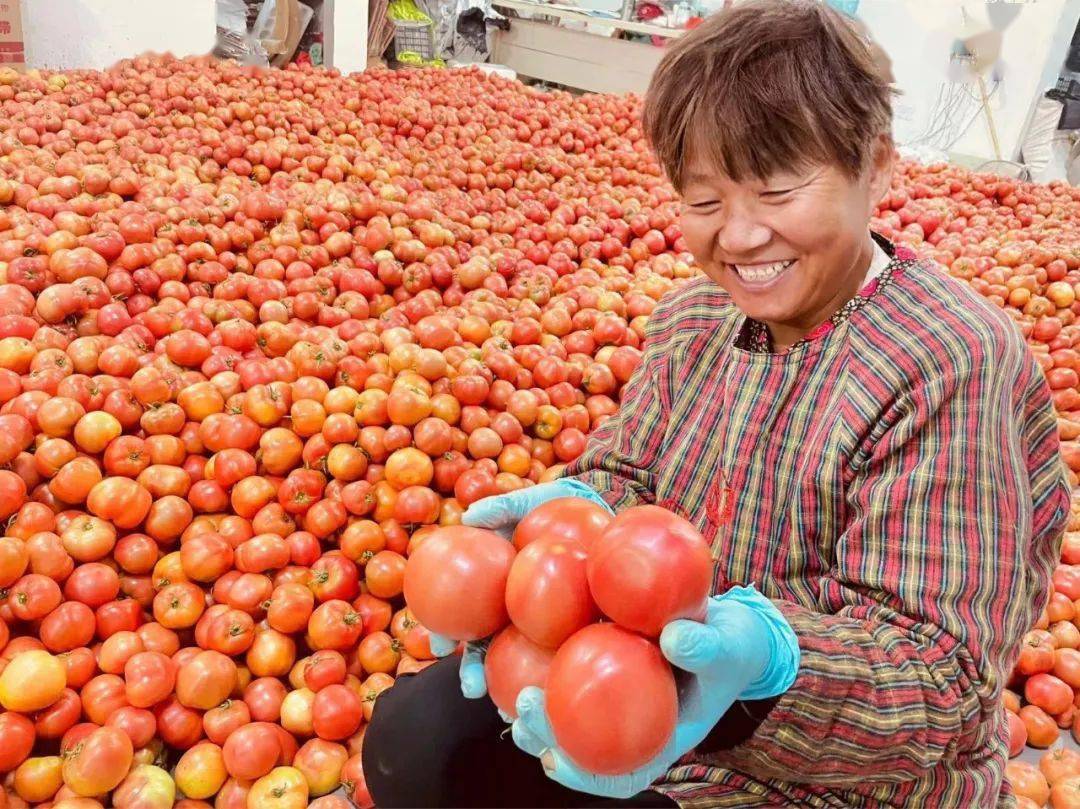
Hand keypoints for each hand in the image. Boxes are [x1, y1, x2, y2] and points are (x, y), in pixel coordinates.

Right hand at [428, 479, 611, 699]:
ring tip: (510, 710)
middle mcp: (515, 612)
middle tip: (471, 687)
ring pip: (523, 661)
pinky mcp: (580, 629)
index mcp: (496, 589)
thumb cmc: (558, 505)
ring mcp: (546, 624)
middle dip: (474, 672)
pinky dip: (559, 673)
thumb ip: (503, 507)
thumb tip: (470, 517)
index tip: (439, 643)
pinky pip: (568, 652)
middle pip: (488, 648)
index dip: (447, 633)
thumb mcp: (530, 503)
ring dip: (512, 687)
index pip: (465, 617)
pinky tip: (561, 691)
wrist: (601, 512)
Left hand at [510, 586, 799, 798]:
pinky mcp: (604, 670)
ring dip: (535, 711)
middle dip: (545, 739)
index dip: (583, 777)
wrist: (727, 626)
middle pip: (582, 748)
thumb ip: (704, 646)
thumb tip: (672, 638)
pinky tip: (517, 646)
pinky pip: (570, 674)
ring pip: (568, 716)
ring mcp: (614, 702)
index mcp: (659, 739)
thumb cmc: (730, 645)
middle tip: (523, 713)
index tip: (554, 762)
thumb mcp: (726, 646)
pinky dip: (544, 665)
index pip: (619, 776)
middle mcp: (631, 727)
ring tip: (508, 694)